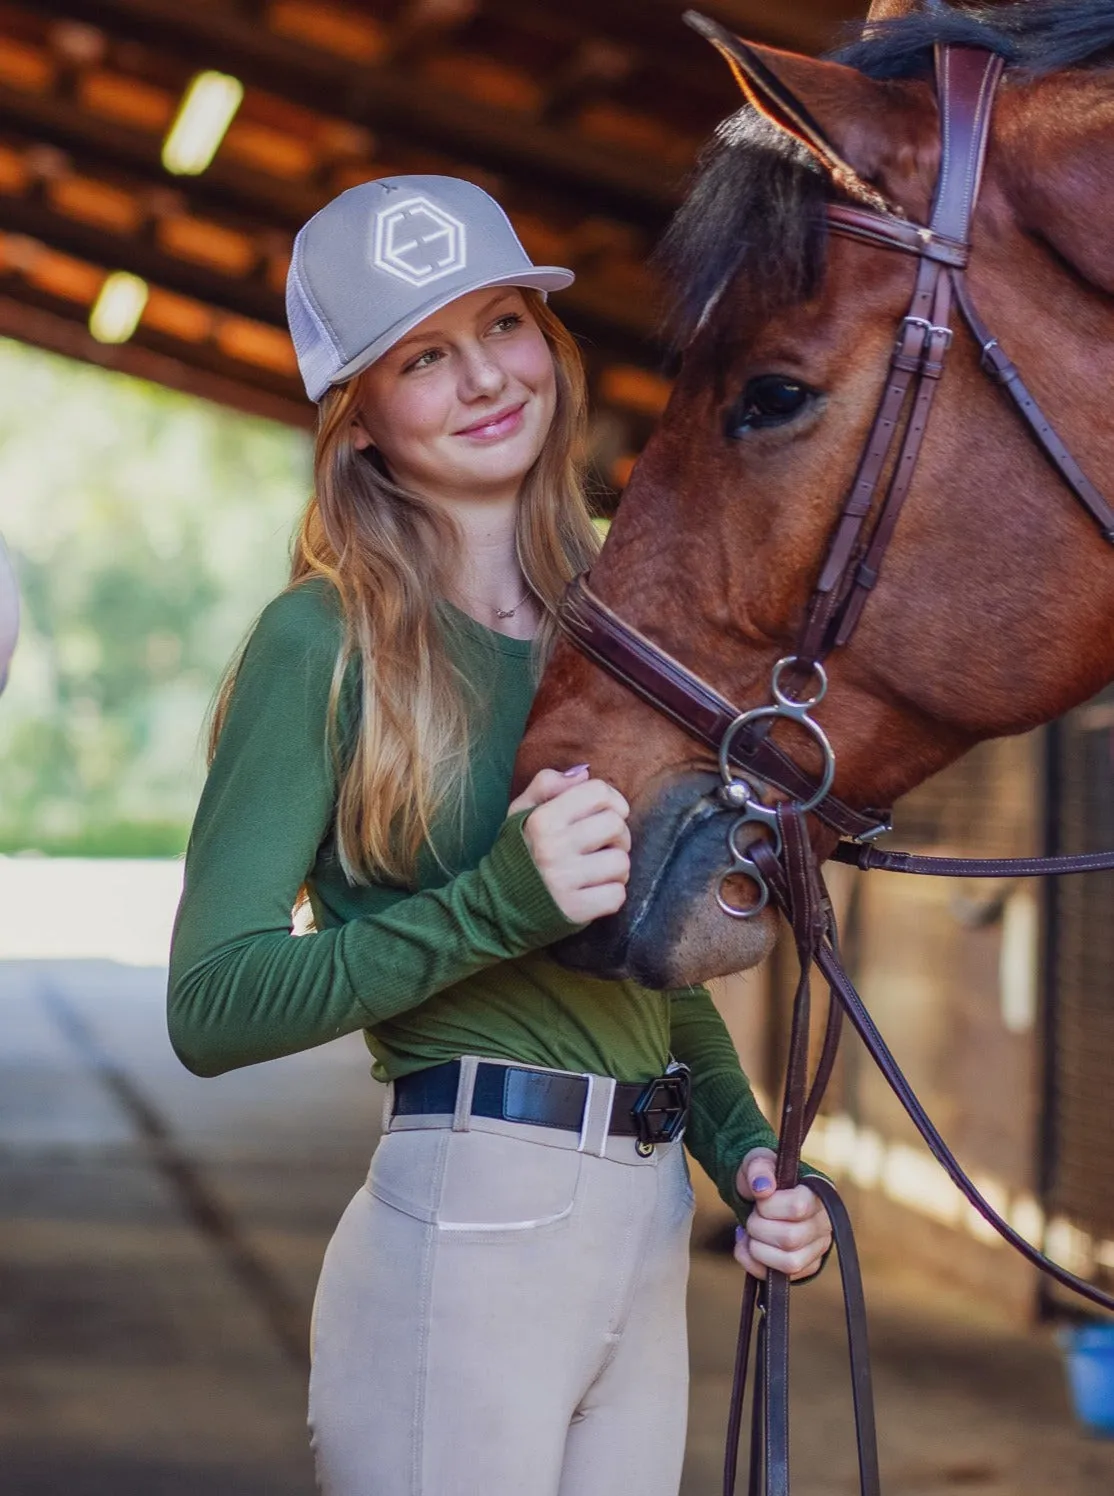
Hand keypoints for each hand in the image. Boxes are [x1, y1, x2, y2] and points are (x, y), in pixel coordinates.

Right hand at [508, 766, 629, 923]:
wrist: (495, 906)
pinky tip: (594, 892)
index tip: (610, 813)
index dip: (613, 800)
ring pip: (621, 862)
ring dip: (616, 867)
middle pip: (616, 825)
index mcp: (542, 819)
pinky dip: (611, 895)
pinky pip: (617, 895)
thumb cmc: (517, 853)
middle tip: (604, 845)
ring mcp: (564, 880)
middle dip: (618, 835)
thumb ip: (547, 786)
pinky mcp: (574, 909)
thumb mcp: (520, 812)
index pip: (598, 793)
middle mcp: (552, 847)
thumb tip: (584, 773)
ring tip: (598, 870)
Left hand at [732, 1147, 831, 1281]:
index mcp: (819, 1194)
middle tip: (754, 1215)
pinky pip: (777, 1278)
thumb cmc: (764, 1177)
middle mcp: (825, 1223)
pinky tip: (749, 1245)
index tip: (760, 1198)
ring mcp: (817, 1249)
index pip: (798, 1207)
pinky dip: (753, 1262)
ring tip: (751, 1232)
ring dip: (757, 1248)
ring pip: (789, 1263)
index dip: (770, 1206)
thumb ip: (758, 1168)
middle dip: (759, 1227)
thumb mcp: (757, 1162)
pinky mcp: (804, 1268)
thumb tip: (763, 1188)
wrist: (761, 1196)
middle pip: (791, 1238)